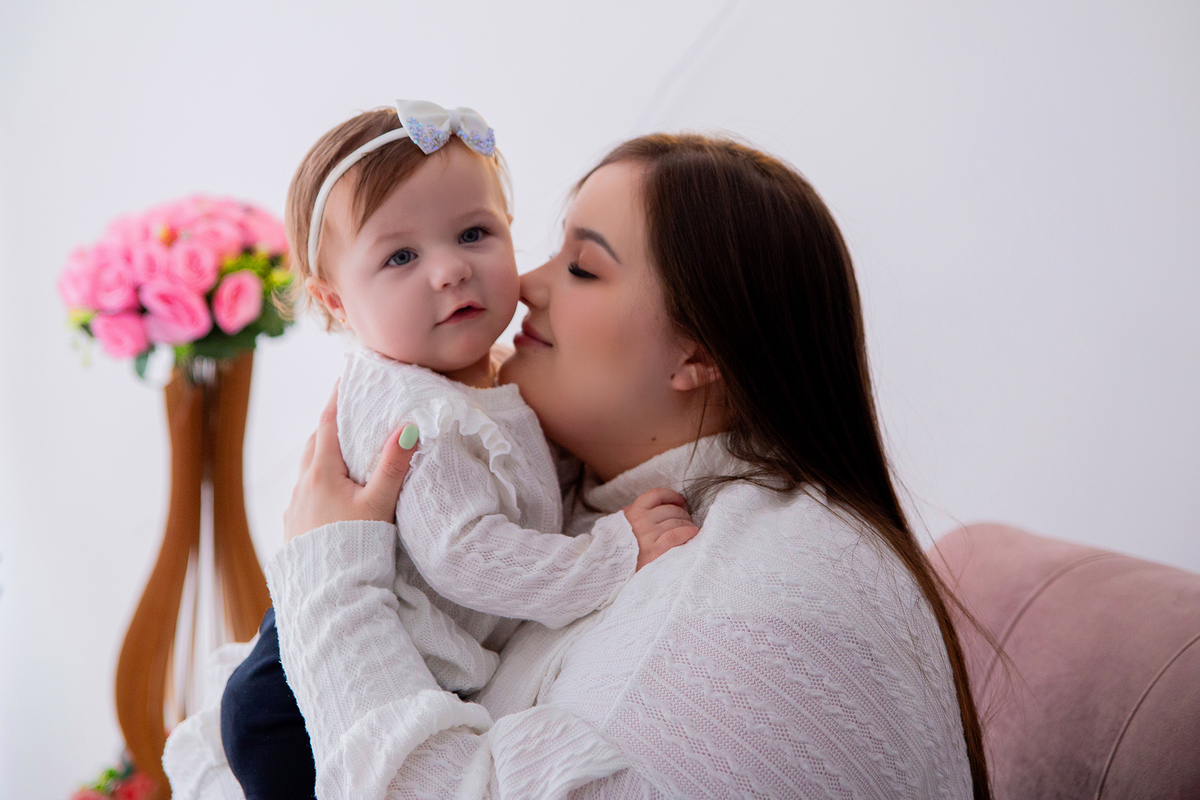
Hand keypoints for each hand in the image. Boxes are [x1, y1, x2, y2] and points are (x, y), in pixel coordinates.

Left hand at [283, 383, 416, 541]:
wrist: (328, 592)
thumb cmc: (354, 546)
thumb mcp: (379, 504)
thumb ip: (392, 465)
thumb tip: (407, 427)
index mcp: (321, 473)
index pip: (328, 424)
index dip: (336, 399)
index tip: (343, 378)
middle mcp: (302, 486)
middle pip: (314, 444)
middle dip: (330, 426)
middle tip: (348, 414)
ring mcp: (295, 507)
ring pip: (307, 470)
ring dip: (322, 455)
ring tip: (342, 453)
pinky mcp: (294, 527)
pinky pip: (304, 493)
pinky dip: (317, 481)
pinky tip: (331, 494)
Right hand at [623, 487, 699, 570]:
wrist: (614, 573)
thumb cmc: (623, 549)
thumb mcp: (622, 526)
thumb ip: (635, 514)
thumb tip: (657, 505)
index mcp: (632, 513)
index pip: (656, 495)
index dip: (672, 496)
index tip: (680, 502)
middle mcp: (640, 522)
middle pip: (671, 510)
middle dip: (683, 514)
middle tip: (687, 522)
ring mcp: (647, 536)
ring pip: (676, 522)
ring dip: (687, 525)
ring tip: (690, 531)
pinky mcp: (654, 551)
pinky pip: (675, 535)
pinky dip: (686, 532)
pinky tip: (693, 533)